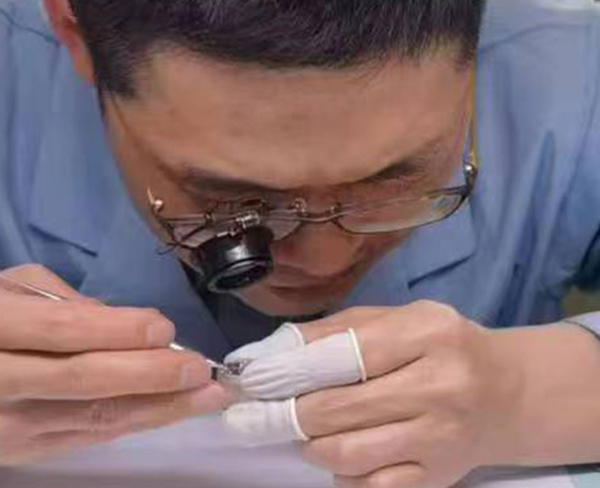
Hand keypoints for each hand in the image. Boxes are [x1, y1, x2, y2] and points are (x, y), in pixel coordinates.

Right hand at [0, 265, 228, 465]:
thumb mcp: (14, 289)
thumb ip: (65, 301)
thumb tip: (125, 322)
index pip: (60, 331)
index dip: (115, 331)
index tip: (165, 329)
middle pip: (81, 381)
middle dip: (148, 376)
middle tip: (200, 369)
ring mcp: (9, 425)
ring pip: (91, 418)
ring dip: (157, 408)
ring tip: (207, 397)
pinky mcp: (25, 451)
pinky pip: (88, 437)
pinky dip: (135, 422)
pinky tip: (173, 410)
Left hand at [225, 302, 522, 487]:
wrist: (506, 393)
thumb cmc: (441, 346)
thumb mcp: (396, 319)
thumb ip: (335, 330)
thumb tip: (270, 353)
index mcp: (426, 334)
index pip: (342, 356)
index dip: (288, 373)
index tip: (250, 383)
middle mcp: (438, 387)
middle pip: (336, 410)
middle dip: (287, 414)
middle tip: (261, 413)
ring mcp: (440, 440)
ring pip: (346, 455)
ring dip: (311, 445)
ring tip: (308, 429)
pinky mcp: (438, 478)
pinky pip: (369, 487)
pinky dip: (343, 474)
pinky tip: (345, 453)